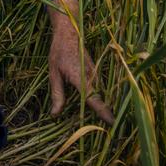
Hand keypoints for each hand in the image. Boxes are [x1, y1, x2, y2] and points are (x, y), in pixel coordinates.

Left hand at [48, 0, 114, 124]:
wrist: (70, 32)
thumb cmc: (59, 52)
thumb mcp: (53, 74)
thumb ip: (57, 94)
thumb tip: (55, 114)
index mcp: (81, 78)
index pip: (94, 99)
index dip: (103, 112)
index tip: (112, 124)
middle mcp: (93, 77)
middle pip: (100, 100)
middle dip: (104, 115)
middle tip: (108, 134)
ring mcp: (97, 75)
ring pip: (101, 95)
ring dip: (102, 108)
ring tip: (105, 125)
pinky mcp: (97, 73)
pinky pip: (100, 89)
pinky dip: (99, 99)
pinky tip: (97, 109)